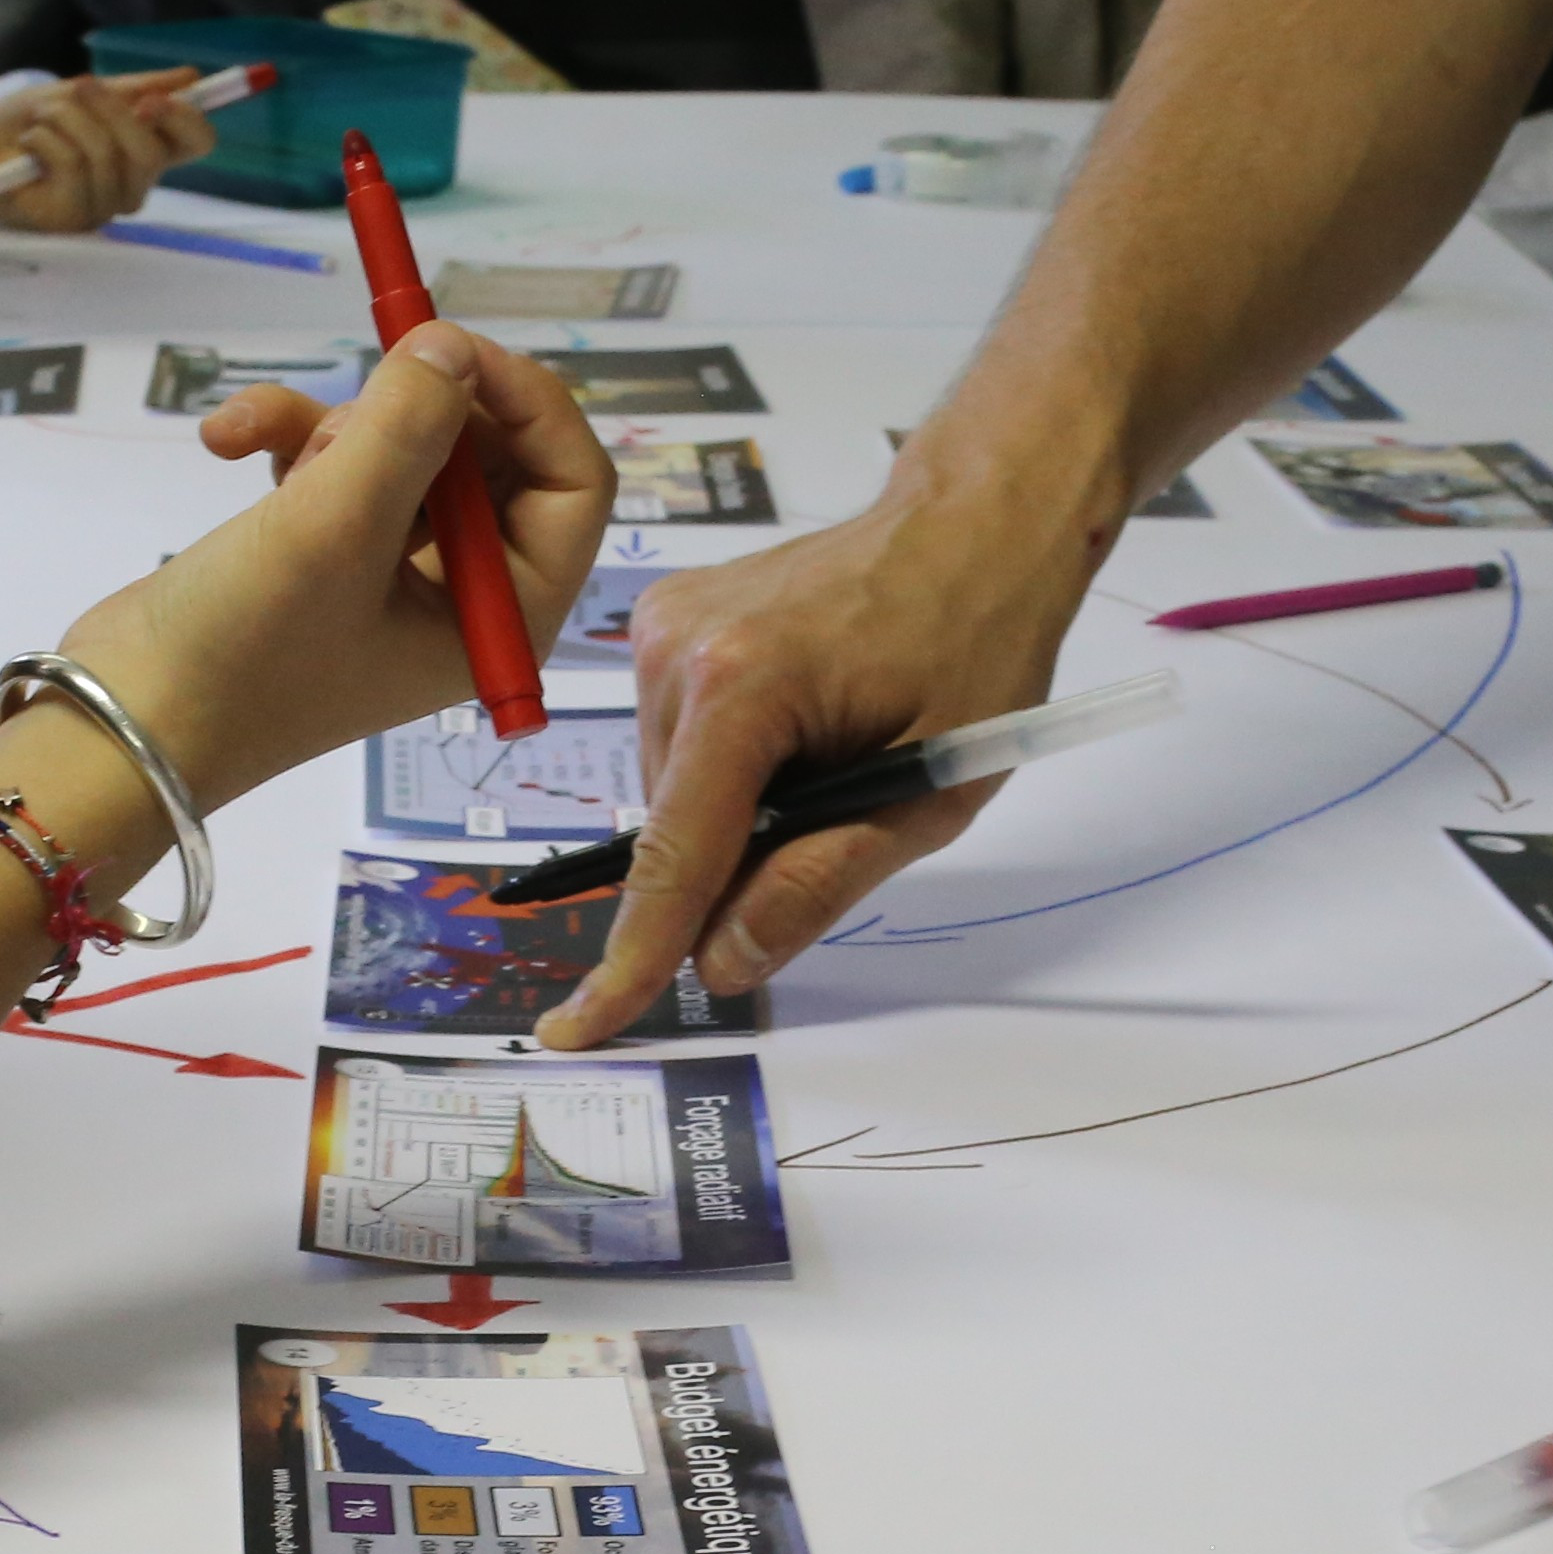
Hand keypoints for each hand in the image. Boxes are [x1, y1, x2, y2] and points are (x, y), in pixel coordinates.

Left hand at [0, 71, 220, 234]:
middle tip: (80, 87)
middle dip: (112, 110)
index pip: (195, 143)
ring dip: (67, 120)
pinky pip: (72, 167)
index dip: (186, 120)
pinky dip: (45, 139)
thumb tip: (188, 79)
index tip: (156, 99)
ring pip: (106, 155)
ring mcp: (103, 208)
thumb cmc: (29, 123)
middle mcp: (131, 185)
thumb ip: (135, 88)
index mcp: (143, 152)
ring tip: (41, 120)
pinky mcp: (70, 219)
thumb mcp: (83, 94)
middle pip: (152, 153)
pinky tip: (28, 146)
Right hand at [57, 323, 613, 805]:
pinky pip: (340, 463)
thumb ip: (408, 425)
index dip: (529, 401)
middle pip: (492, 452)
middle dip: (417, 409)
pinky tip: (228, 440)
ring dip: (338, 423)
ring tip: (270, 446)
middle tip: (356, 391)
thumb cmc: (244, 650)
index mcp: (504, 616)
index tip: (453, 349)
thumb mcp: (335, 527)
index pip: (575, 483)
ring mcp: (395, 574)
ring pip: (406, 445)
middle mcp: (465, 597)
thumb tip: (452, 347)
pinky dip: (290, 439)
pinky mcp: (328, 552)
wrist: (125, 722)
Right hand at [536, 486, 1103, 1047]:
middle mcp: (676, 648)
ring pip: (674, 795)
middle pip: (674, 832)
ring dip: (739, 810)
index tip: (578, 1029)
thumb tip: (725, 961)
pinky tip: (802, 723)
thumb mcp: (927, 791)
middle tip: (848, 808)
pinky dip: (731, 765)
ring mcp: (660, 626)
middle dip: (737, 862)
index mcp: (742, 686)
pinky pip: (679, 744)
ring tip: (834, 747)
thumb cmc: (974, 640)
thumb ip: (820, 882)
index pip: (672, 859)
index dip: (632, 960)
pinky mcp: (663, 621)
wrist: (972, 524)